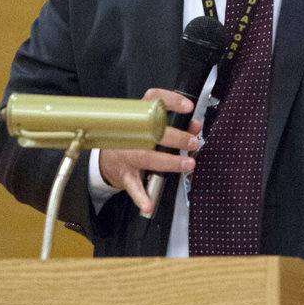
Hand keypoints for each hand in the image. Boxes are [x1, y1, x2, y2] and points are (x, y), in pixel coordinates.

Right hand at [98, 88, 201, 214]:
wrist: (107, 160)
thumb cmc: (133, 140)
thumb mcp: (150, 129)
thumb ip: (175, 125)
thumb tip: (195, 126)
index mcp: (137, 117)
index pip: (152, 100)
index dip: (170, 100)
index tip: (187, 106)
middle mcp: (130, 134)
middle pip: (152, 132)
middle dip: (175, 137)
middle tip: (193, 142)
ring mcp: (126, 154)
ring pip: (147, 157)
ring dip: (169, 162)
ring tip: (187, 164)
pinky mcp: (125, 174)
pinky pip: (134, 186)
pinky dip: (141, 196)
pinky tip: (148, 204)